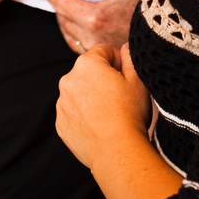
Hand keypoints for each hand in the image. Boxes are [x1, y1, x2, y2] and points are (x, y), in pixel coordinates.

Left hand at [38, 0, 150, 51]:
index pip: (61, 3)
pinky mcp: (107, 59)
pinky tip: (77, 26)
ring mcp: (100, 51)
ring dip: (64, 19)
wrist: (176, 31)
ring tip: (64, 7)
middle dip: (57, 4)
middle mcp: (93, 37)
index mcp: (96, 17)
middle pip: (62, 19)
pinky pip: (79, 46)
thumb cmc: (153, 1)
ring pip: (69, 34)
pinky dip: (74, 34)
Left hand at [56, 43, 151, 172]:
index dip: (118, 62)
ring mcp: (61, 102)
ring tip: (110, 114)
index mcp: (87, 64)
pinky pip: (73, 112)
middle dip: (102, 79)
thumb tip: (124, 47)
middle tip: (120, 97)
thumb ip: (130, 58)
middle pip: (88, 71)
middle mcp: (68, 79)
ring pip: (79, 92)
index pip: (103, 51)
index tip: (126, 77)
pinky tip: (99, 126)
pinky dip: (83, 116)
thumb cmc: (130, 113)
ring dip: (91, 97)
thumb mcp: (138, 80)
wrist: (117, 150)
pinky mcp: (60, 123)